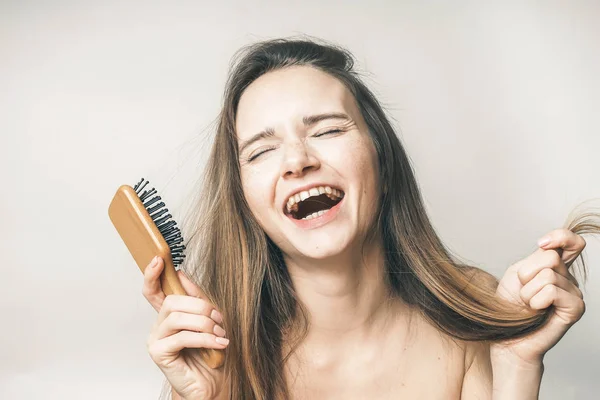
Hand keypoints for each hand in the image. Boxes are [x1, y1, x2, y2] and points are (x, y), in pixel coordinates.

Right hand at [143, 256, 227, 399]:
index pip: (153, 291)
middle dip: (199, 306)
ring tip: (220, 332)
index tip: (159, 259)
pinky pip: (181, 337)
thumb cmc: (212, 353)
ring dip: (204, 322)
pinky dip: (204, 338)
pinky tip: (218, 343)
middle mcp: (159, 325)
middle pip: (171, 301)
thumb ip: (196, 298)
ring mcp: (156, 339)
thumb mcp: (209, 319)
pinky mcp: (159, 353)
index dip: (152, 274)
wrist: (214, 384)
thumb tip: (181, 274)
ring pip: (177, 317)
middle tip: (218, 318)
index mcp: (169, 315)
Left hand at [492, 229, 585, 365]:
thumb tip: (550, 248)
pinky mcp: (576, 308)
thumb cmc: (509, 306)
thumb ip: (537, 258)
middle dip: (528, 274)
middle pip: (550, 256)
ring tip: (529, 305)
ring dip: (528, 291)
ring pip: (548, 275)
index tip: (540, 244)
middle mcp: (568, 278)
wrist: (507, 337)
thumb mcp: (518, 273)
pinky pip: (552, 291)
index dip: (559, 236)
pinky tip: (536, 311)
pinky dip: (536, 300)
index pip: (571, 241)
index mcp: (555, 267)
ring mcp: (575, 293)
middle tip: (524, 292)